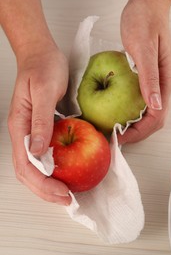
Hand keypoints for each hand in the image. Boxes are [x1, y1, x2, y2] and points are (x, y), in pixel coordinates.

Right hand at [8, 42, 71, 204]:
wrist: (41, 54)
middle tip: (67, 199)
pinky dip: (53, 169)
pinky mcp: (41, 129)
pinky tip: (65, 173)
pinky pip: (44, 155)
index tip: (62, 192)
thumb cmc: (43, 67)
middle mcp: (23, 133)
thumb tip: (38, 151)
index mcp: (20, 126)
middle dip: (46, 190)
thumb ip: (40, 121)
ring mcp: (30, 132)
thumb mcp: (44, 91)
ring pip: (34, 166)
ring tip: (65, 193)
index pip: (26, 164)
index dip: (43, 183)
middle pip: (28, 171)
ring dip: (48, 183)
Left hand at [119, 0, 170, 143]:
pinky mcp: (142, 79)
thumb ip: (150, 77)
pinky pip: (136, 101)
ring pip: (143, 113)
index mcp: (165, 82)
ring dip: (129, 124)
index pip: (156, 118)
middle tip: (114, 137)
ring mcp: (151, 84)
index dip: (138, 132)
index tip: (120, 137)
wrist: (145, 6)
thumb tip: (154, 105)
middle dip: (133, 133)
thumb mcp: (143, 49)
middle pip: (150, 120)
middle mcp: (159, 86)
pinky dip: (126, 111)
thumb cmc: (145, 22)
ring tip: (112, 129)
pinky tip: (114, 112)